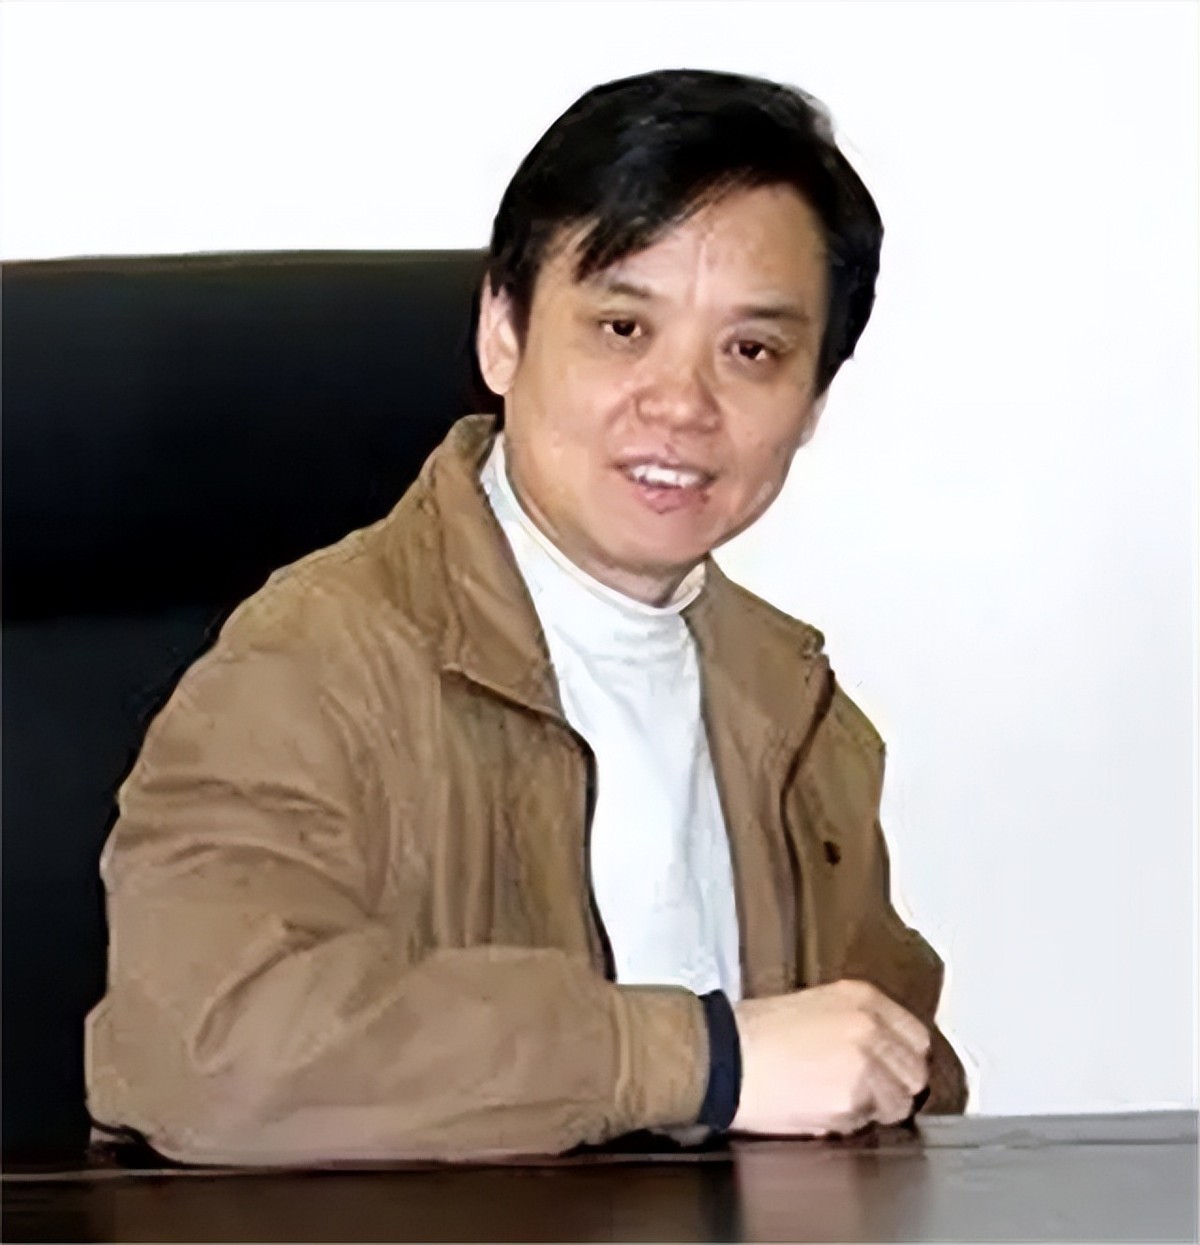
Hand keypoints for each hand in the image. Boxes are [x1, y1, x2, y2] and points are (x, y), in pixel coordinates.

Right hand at [730, 978, 929, 1136]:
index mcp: (864, 997)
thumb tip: (883, 1054)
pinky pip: (867, 1124)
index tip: (890, 1070)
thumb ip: (857, 1022)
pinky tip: (820, 1107)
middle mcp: (871, 1027)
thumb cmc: (756, 1031)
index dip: (902, 1060)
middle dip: (894, 1087)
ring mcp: (866, 1064)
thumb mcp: (815, 1005)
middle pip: (915, 1074)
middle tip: (865, 1092)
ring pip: (899, 1104)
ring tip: (838, 1099)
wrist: (723, 1054)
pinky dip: (850, 1123)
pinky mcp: (852, 1100)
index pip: (917, 1038)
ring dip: (875, 1108)